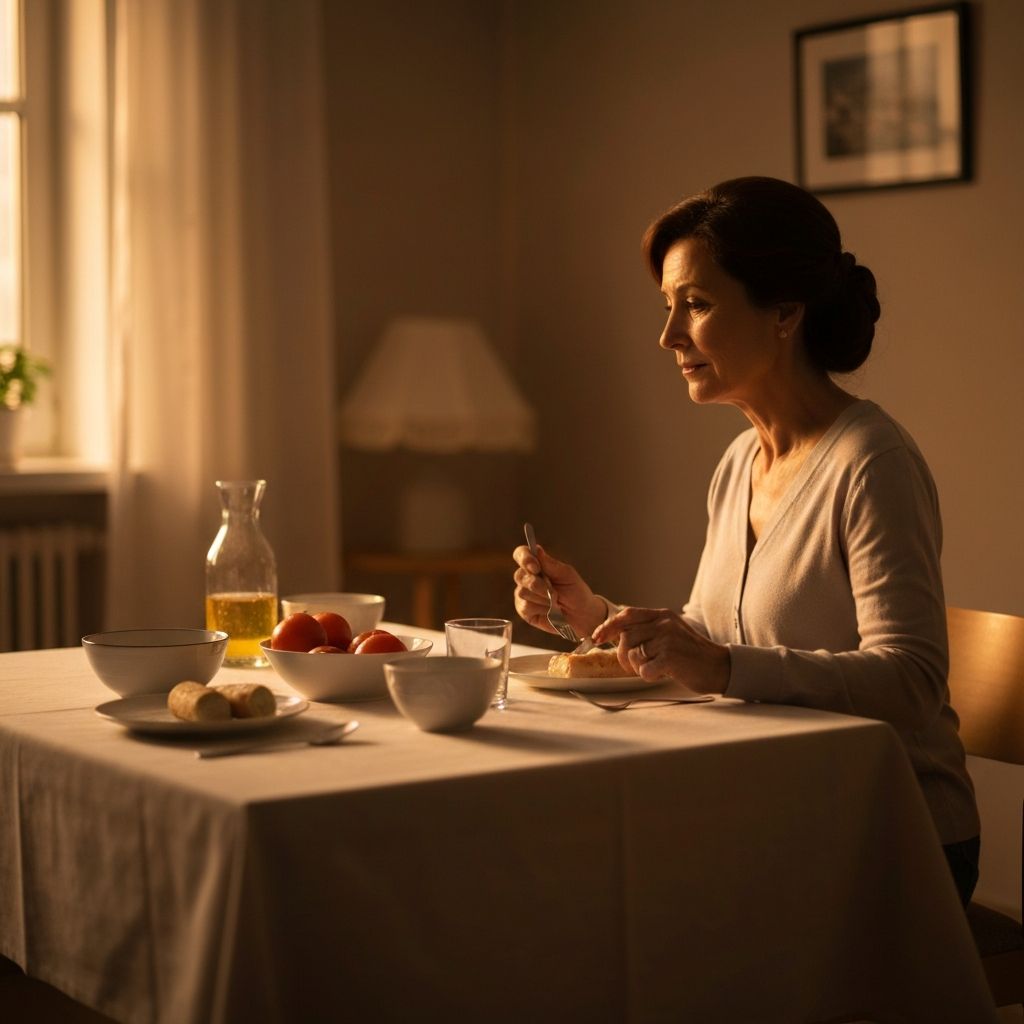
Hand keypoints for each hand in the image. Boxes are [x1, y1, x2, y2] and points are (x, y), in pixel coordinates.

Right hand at [512, 544, 606, 637]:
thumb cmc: (575, 591)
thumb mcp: (567, 575)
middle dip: (539, 584)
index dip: (524, 558)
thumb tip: (537, 549)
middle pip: (519, 575)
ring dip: (543, 598)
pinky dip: (541, 609)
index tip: (536, 567)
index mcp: (536, 565)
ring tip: (556, 602)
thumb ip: (550, 564)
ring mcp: (523, 594)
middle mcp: (526, 578)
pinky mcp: (523, 610)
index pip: (521, 554)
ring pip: (522, 592)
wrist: (581, 615)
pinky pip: (525, 607)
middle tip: (555, 592)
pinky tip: (550, 611)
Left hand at [592, 606, 729, 691]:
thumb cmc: (691, 654)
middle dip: (623, 655)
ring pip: (633, 655)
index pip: (627, 615)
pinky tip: (662, 674)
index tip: (596, 636)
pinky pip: (644, 670)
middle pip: (626, 637)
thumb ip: (648, 629)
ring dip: (638, 667)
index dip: (608, 626)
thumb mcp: (671, 632)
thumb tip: (618, 634)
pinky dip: (648, 676)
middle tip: (633, 666)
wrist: (720, 667)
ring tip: (655, 668)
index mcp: (662, 615)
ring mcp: (668, 639)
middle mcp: (664, 623)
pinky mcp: (671, 658)